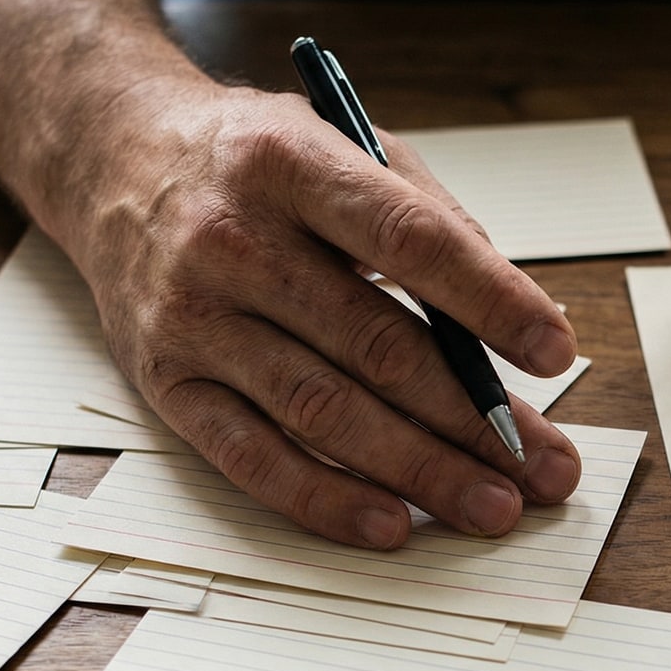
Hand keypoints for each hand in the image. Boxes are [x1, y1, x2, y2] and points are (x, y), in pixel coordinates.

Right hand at [60, 80, 582, 548]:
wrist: (114, 163)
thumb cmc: (256, 163)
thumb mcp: (343, 145)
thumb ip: (430, 218)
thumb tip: (515, 318)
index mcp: (289, 164)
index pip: (409, 240)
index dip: (490, 300)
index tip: (556, 351)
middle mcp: (232, 240)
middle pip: (374, 344)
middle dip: (473, 417)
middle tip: (544, 468)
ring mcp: (193, 317)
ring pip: (322, 410)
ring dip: (418, 470)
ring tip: (492, 506)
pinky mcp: (165, 380)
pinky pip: (250, 456)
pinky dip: (324, 499)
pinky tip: (390, 525)